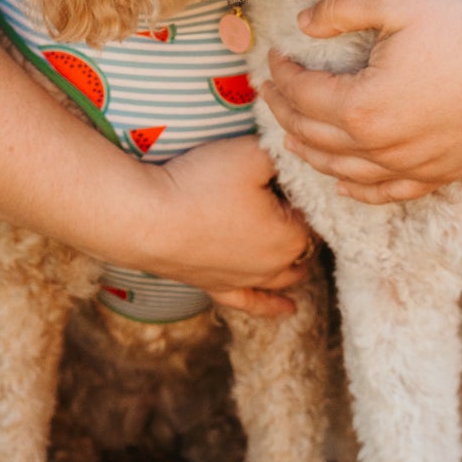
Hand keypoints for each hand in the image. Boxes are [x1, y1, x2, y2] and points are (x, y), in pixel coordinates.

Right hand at [135, 136, 313, 317]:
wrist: (147, 219)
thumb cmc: (201, 184)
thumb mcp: (252, 153)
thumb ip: (282, 153)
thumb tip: (297, 157)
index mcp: (291, 236)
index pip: (314, 214)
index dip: (307, 196)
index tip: (295, 181)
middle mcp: (273, 266)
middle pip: (304, 248)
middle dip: (306, 229)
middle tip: (298, 206)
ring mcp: (244, 280)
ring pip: (284, 278)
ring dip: (297, 267)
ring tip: (305, 259)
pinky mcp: (216, 287)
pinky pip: (252, 302)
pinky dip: (271, 306)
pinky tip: (287, 309)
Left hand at [259, 0, 461, 201]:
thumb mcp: (397, 0)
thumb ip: (341, 8)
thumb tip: (302, 23)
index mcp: (361, 106)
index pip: (303, 95)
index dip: (281, 75)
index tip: (273, 57)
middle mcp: (379, 147)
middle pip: (313, 136)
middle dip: (284, 112)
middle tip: (270, 94)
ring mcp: (408, 167)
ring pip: (341, 170)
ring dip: (309, 153)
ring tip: (290, 135)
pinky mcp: (436, 175)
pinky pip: (385, 193)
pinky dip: (357, 190)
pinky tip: (342, 182)